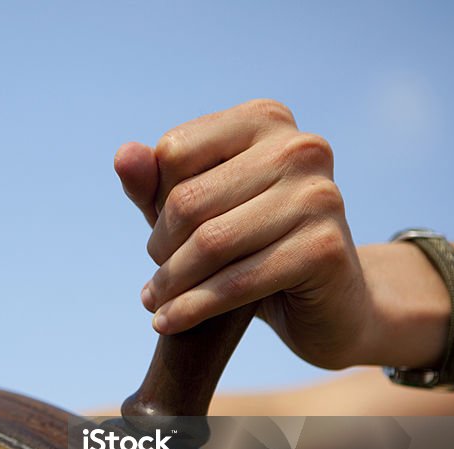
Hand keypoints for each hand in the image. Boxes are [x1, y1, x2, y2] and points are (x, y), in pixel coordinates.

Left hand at [114, 99, 370, 369]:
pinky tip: (167, 322)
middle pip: (188, 200)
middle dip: (161, 248)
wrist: (330, 302)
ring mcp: (318, 195)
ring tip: (155, 303)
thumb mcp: (198, 211)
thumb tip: (123, 155)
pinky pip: (237, 281)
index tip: (161, 236)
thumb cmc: (253, 245)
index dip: (155, 201)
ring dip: (171, 283)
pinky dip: (193, 308)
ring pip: (210, 243)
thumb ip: (154, 183)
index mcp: (266, 120)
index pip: (174, 152)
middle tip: (157, 281)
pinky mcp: (324, 248)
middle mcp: (299, 147)